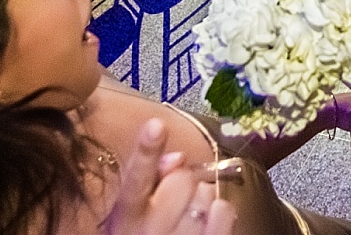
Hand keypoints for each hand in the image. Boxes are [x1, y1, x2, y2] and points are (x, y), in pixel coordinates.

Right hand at [105, 118, 236, 234]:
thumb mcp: (131, 214)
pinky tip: (207, 224)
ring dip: (202, 200)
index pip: (136, 179)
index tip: (155, 125)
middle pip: (182, 177)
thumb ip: (147, 181)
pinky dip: (221, 212)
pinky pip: (224, 210)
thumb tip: (176, 157)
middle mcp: (151, 230)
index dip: (146, 151)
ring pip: (207, 191)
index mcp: (126, 218)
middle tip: (173, 204)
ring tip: (187, 219)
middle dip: (183, 183)